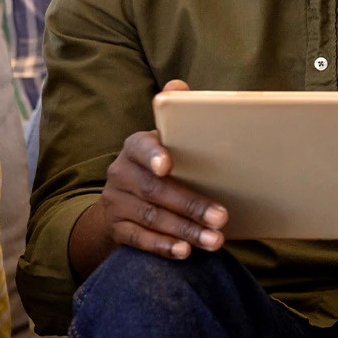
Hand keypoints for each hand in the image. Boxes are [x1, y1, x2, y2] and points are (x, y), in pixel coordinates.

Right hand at [100, 80, 228, 259]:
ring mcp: (116, 202)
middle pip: (156, 190)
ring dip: (185, 230)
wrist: (123, 201)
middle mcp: (120, 173)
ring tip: (215, 239)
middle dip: (191, 204)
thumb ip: (175, 115)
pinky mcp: (116, 228)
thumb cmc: (159, 165)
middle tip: (222, 217)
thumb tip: (178, 86)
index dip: (153, 155)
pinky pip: (138, 240)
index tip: (168, 165)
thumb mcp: (165, 141)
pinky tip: (185, 251)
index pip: (140, 147)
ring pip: (152, 217)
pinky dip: (162, 246)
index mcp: (135, 147)